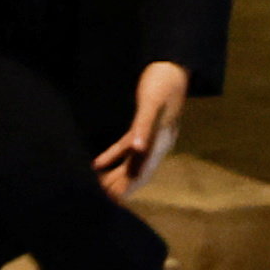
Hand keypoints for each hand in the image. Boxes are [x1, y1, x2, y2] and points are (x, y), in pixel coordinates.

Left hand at [90, 58, 189, 195]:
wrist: (172, 68)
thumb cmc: (162, 83)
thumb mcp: (152, 104)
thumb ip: (144, 127)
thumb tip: (137, 148)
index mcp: (159, 143)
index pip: (141, 173)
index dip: (127, 188)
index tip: (112, 202)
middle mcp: (157, 145)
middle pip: (136, 173)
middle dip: (119, 187)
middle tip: (98, 201)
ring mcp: (151, 137)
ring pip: (131, 164)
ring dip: (115, 176)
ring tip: (96, 188)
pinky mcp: (143, 127)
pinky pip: (126, 148)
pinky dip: (113, 157)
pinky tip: (97, 164)